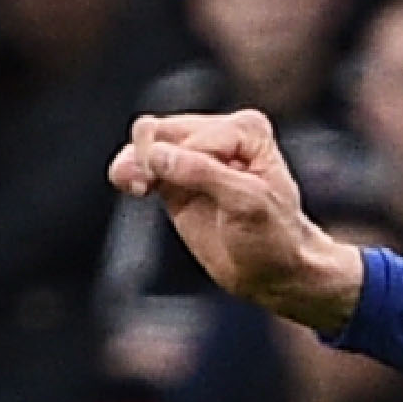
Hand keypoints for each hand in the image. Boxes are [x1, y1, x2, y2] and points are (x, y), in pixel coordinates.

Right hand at [109, 111, 367, 330]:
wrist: (274, 273)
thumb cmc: (273, 238)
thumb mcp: (247, 203)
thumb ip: (201, 173)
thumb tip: (154, 154)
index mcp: (246, 129)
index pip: (193, 136)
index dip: (189, 167)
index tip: (214, 198)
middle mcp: (220, 133)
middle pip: (161, 130)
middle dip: (149, 157)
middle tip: (148, 188)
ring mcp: (195, 155)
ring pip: (145, 143)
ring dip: (133, 164)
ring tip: (140, 189)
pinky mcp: (176, 179)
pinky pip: (139, 164)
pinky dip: (128, 173)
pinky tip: (132, 187)